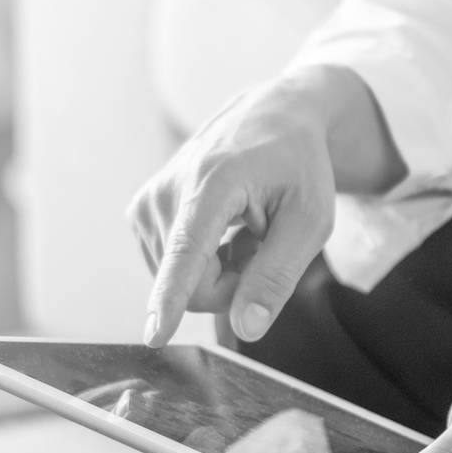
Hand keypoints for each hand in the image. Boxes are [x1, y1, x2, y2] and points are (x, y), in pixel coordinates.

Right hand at [128, 65, 401, 346]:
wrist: (272, 117)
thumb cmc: (298, 167)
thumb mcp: (310, 221)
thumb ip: (277, 275)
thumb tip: (246, 328)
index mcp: (213, 184)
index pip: (187, 252)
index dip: (171, 299)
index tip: (155, 335)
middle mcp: (167, 191)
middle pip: (193, 288)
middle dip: (233, 286)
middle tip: (263, 244)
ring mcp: (148, 202)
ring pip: (181, 284)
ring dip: (221, 273)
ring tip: (245, 230)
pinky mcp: (142, 213)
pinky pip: (173, 270)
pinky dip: (206, 263)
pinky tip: (225, 231)